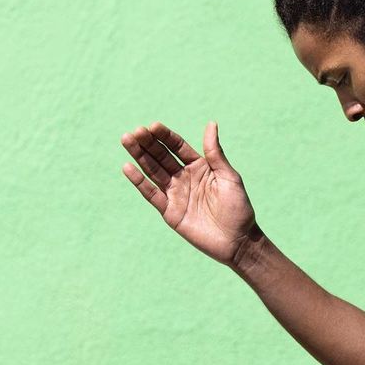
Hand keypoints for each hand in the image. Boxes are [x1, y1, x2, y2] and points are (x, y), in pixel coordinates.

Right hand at [120, 120, 257, 265]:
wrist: (238, 241)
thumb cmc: (238, 208)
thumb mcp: (229, 177)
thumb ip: (215, 153)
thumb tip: (211, 123)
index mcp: (199, 167)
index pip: (178, 146)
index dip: (165, 136)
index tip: (153, 126)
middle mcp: (184, 178)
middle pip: (161, 156)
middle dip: (148, 143)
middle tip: (135, 131)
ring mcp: (176, 194)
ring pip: (153, 171)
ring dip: (139, 156)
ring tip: (126, 139)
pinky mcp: (169, 212)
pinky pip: (151, 194)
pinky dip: (139, 182)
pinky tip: (127, 167)